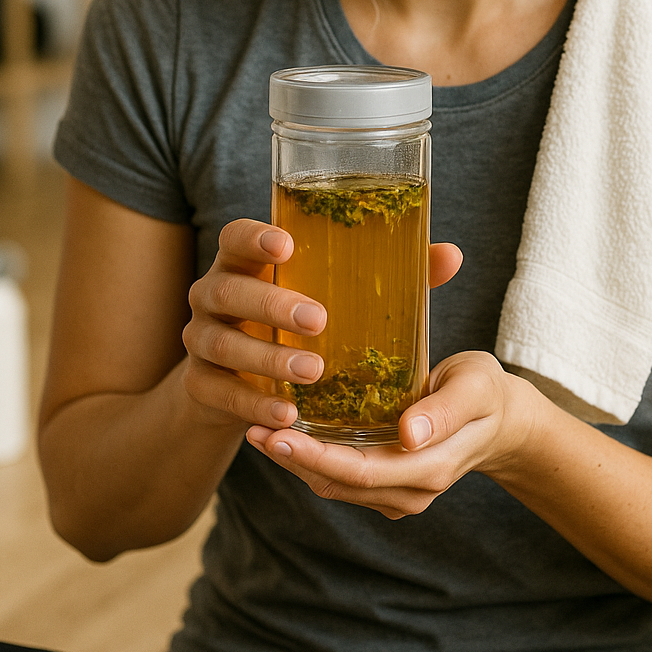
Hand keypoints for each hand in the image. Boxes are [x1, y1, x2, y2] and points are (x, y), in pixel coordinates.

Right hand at [181, 219, 462, 437]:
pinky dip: (253, 405)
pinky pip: (219, 394)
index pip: (235, 236)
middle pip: (227, 290)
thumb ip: (388, 273)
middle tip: (319, 320)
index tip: (288, 243)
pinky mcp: (200, 386)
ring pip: (221, 345)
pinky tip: (286, 415)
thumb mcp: (335, 294)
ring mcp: (201, 341)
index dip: (255, 236)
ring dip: (267, 359)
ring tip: (312, 373)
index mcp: (244, 262)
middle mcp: (214, 295)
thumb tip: (451, 255)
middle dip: (271, 305)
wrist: (243, 383)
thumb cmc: (300, 322)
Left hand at [245, 350, 546, 517]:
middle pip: (339, 483)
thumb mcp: (476, 387)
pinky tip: (287, 434)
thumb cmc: (486, 392)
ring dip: (296, 463)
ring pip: (335, 485)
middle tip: (253, 431)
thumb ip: (446, 410)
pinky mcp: (386, 485)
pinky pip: (342, 479)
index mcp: (429, 467)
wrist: (501, 420)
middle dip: (293, 460)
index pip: (361, 471)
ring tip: (258, 431)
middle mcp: (410, 491)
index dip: (316, 457)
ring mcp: (397, 494)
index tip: (278, 435)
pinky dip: (312, 460)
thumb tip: (409, 434)